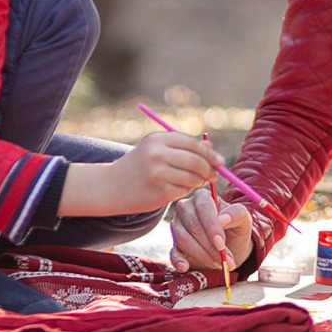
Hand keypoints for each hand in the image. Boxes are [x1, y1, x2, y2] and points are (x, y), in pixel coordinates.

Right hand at [101, 132, 223, 211]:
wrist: (112, 186)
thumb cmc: (139, 165)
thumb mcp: (156, 148)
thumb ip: (182, 147)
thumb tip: (212, 150)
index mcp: (158, 139)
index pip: (193, 144)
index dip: (210, 153)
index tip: (220, 161)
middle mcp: (158, 154)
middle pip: (196, 161)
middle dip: (209, 169)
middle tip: (214, 175)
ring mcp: (158, 174)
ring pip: (192, 178)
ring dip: (198, 181)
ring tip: (193, 181)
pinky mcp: (159, 192)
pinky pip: (183, 191)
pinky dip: (185, 191)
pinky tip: (177, 189)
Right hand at [169, 186, 252, 272]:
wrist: (231, 247)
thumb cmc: (235, 228)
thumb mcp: (243, 219)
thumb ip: (236, 214)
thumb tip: (222, 219)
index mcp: (202, 197)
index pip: (203, 208)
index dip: (211, 226)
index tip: (221, 243)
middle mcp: (186, 208)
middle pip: (192, 225)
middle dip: (210, 245)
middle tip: (225, 260)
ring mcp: (178, 227)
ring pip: (183, 239)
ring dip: (202, 255)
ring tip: (220, 264)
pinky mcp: (175, 246)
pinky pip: (173, 253)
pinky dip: (178, 261)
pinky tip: (185, 267)